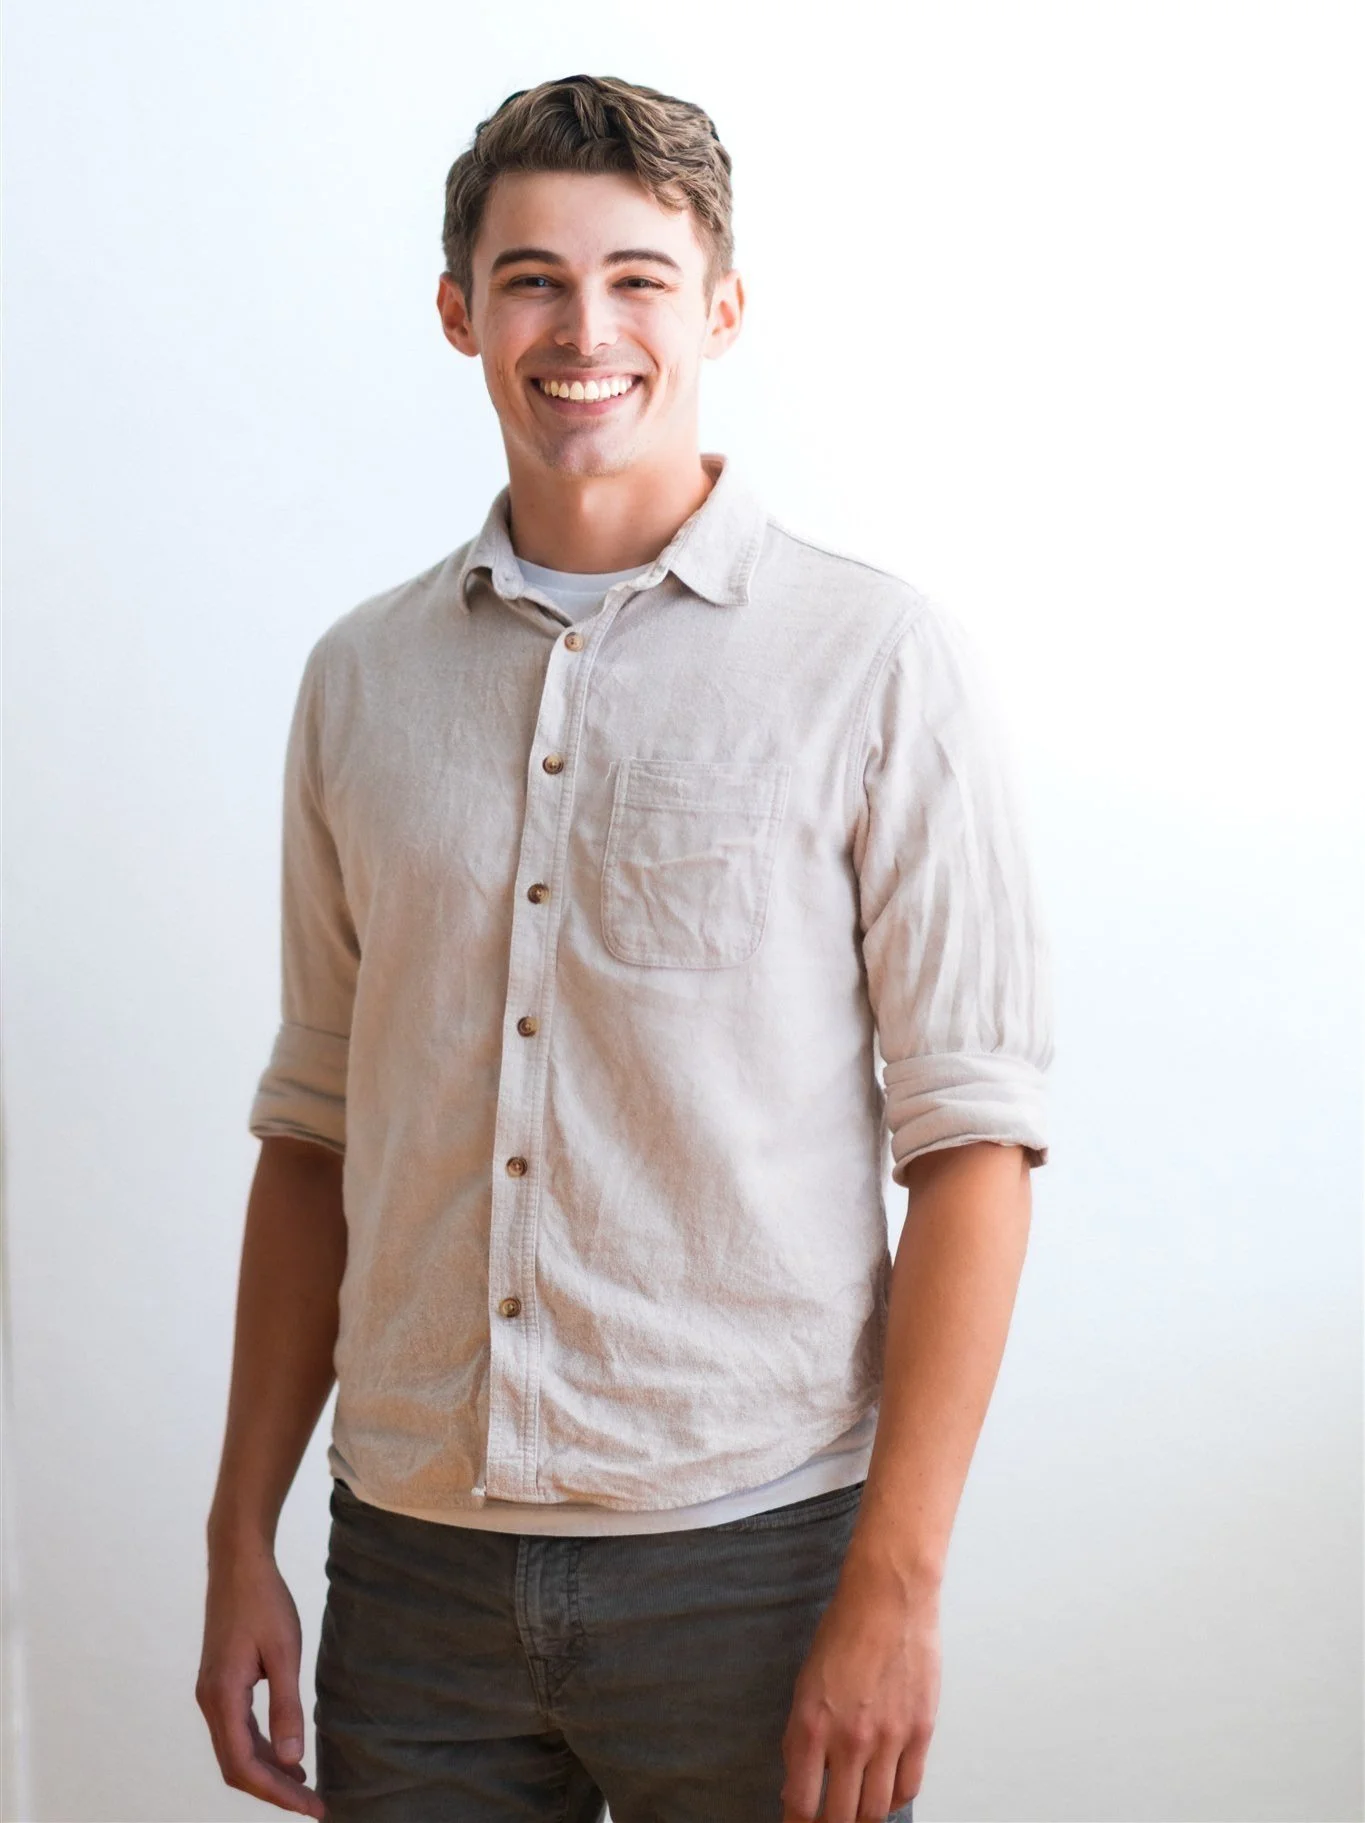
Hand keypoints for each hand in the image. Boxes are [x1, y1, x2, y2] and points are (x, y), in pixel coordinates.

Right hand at [196, 1543, 326, 1818]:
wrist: (238, 1563)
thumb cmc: (264, 1601)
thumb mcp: (284, 1652)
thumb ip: (287, 1706)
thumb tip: (292, 1758)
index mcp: (222, 1697)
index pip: (244, 1765)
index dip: (277, 1793)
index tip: (311, 1806)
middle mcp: (210, 1701)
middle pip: (237, 1765)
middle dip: (274, 1789)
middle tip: (313, 1804)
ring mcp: (211, 1693)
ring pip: (236, 1750)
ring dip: (268, 1771)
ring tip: (305, 1785)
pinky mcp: (220, 1683)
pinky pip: (237, 1730)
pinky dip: (261, 1748)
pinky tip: (287, 1752)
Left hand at [780, 1558, 939, 1821]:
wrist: (888, 1597)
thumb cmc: (844, 1631)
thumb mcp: (804, 1684)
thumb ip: (800, 1738)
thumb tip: (796, 1785)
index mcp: (811, 1725)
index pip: (801, 1803)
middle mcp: (850, 1739)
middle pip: (841, 1818)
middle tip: (827, 1821)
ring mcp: (889, 1739)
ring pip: (875, 1810)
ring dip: (862, 1818)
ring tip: (854, 1812)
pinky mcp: (920, 1731)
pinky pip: (908, 1787)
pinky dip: (894, 1800)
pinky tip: (884, 1794)